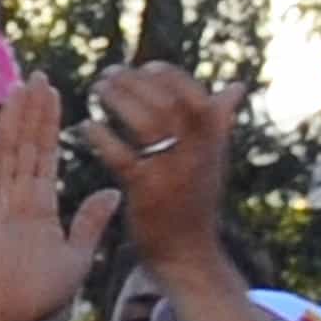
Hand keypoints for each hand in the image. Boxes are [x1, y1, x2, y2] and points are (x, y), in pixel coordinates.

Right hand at [0, 77, 120, 320]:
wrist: (16, 315)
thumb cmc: (44, 291)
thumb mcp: (79, 253)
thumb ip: (91, 221)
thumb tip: (113, 190)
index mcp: (42, 205)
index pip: (46, 156)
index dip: (50, 126)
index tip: (55, 95)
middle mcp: (18, 199)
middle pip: (25, 146)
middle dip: (31, 111)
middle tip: (37, 76)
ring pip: (7, 154)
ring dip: (12, 121)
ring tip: (19, 88)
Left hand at [79, 65, 245, 267]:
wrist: (187, 254)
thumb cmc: (194, 201)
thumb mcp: (214, 158)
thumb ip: (220, 121)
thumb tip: (236, 87)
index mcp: (214, 141)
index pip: (195, 94)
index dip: (170, 76)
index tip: (146, 66)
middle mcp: (198, 153)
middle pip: (168, 103)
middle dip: (137, 83)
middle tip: (109, 73)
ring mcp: (174, 172)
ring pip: (148, 123)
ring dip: (119, 100)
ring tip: (97, 89)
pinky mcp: (147, 193)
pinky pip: (123, 157)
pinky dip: (102, 137)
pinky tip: (84, 127)